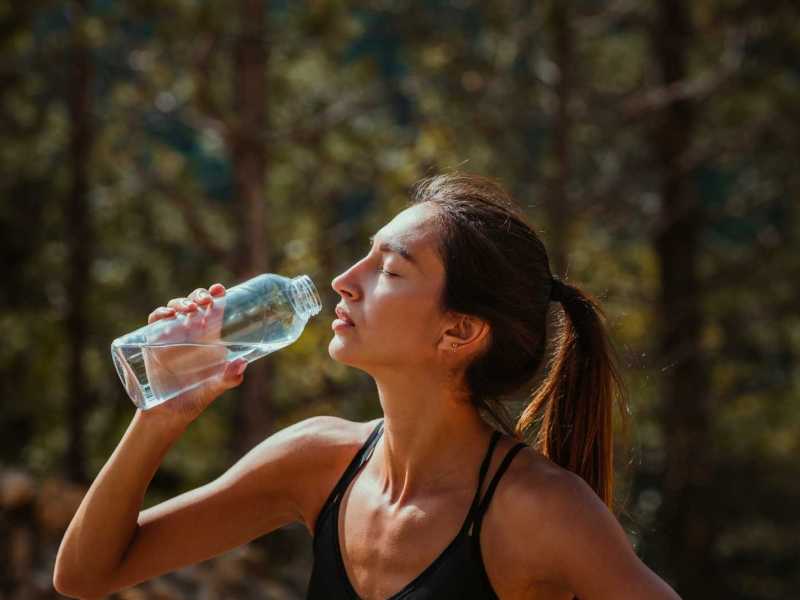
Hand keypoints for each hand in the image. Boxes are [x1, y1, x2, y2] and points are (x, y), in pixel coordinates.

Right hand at [141, 283, 247, 426]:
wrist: (169, 411)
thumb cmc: (196, 397)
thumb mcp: (215, 388)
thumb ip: (229, 378)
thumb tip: (242, 363)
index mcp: (210, 337)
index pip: (214, 310)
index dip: (216, 295)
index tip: (219, 288)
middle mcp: (191, 332)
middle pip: (195, 302)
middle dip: (200, 295)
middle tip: (205, 300)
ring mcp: (172, 334)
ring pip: (176, 307)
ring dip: (182, 302)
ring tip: (190, 309)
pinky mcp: (154, 341)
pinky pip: (155, 320)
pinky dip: (160, 313)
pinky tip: (168, 315)